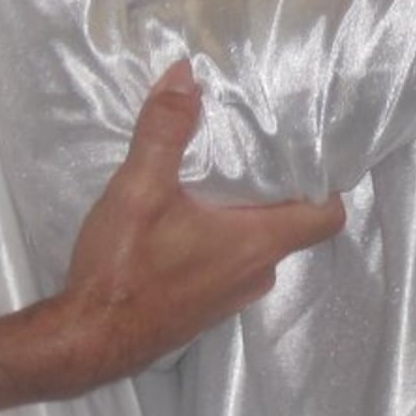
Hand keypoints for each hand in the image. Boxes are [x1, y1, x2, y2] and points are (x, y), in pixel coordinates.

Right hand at [0, 63, 345, 408]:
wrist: (89, 339)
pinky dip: (221, 243)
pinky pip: (232, 267)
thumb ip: (165, 131)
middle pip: (292, 226)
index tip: (307, 153)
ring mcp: (233, 297)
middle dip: (277, 191)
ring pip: (258, 247)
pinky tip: (187, 222)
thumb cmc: (121, 268)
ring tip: (217, 182)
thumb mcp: (138, 189)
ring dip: (245, 218)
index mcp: (256, 244)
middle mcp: (256, 274)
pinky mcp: (207, 309)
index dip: (326, 184)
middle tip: (252, 152)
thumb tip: (185, 75)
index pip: (327, 217)